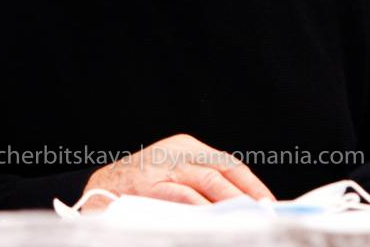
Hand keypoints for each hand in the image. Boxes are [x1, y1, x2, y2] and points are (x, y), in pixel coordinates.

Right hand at [80, 133, 275, 211]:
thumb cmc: (142, 188)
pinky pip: (183, 196)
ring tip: (247, 219)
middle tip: (265, 215)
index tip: (271, 204)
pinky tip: (215, 222)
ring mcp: (162, 166)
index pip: (230, 165)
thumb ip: (203, 188)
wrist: (98, 191)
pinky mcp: (149, 184)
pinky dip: (202, 210)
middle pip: (223, 172)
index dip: (253, 186)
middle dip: (247, 196)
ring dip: (231, 204)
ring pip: (207, 182)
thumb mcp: (175, 177)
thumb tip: (243, 208)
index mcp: (187, 147)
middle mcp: (177, 152)